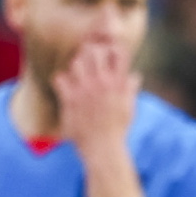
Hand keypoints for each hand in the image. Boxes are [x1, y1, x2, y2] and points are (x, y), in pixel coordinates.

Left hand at [53, 39, 140, 156]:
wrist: (102, 147)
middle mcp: (103, 83)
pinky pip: (60, 78)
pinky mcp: (71, 100)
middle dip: (90, 53)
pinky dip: (60, 81)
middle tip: (87, 63)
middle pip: (95, 51)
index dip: (111, 49)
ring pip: (76, 62)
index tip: (106, 58)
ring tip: (76, 77)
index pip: (119, 51)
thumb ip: (130, 89)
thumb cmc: (117, 129)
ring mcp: (86, 90)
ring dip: (75, 67)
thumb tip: (135, 76)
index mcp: (119, 82)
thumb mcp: (129, 107)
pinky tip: (64, 88)